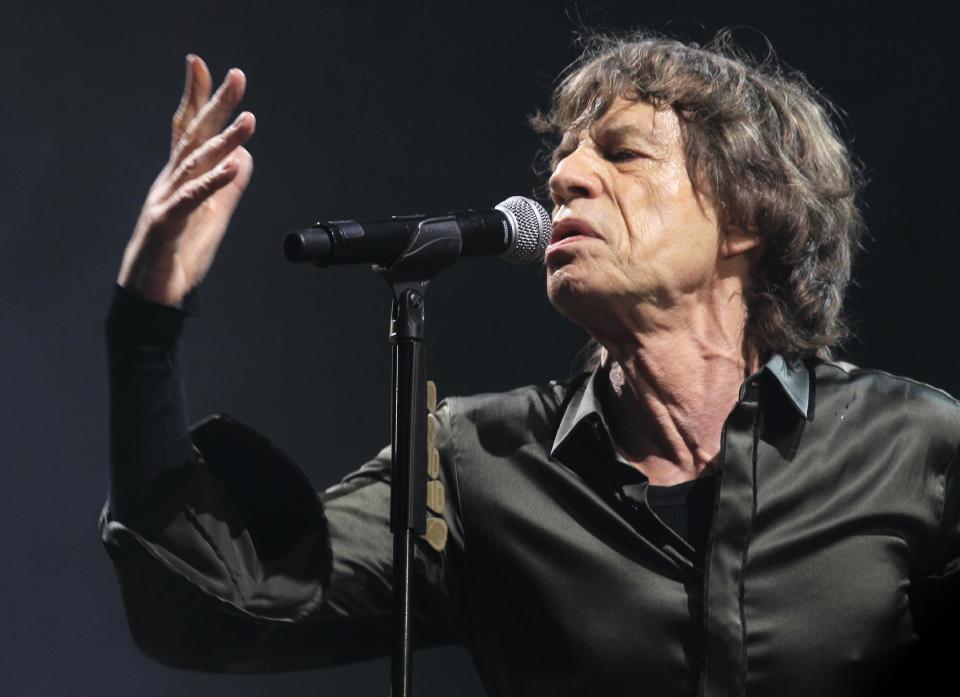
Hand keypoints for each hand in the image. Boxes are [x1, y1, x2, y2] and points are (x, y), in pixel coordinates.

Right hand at [117, 55, 255, 305]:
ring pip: (195, 163)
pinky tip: (232, 168)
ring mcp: (165, 201)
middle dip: (215, 104)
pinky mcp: (166, 225)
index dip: (196, 97)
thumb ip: (228, 188)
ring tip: (249, 121)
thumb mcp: (213, 217)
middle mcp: (170, 182)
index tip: (203, 64)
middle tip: (238, 76)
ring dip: (224, 141)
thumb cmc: (178, 255)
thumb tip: (244, 158)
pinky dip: (212, 183)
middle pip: (194, 136)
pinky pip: (191, 200)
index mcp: (180, 178)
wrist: (153, 295)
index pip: (188, 130)